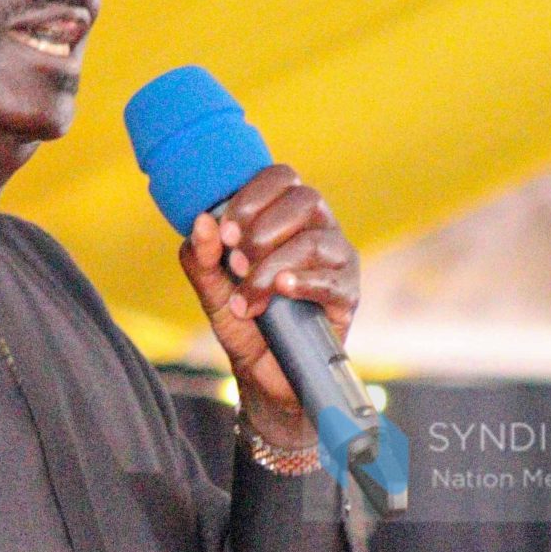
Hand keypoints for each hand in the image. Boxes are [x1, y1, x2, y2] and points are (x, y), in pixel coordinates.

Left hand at [177, 164, 359, 447]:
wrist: (265, 374)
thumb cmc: (245, 321)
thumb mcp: (212, 289)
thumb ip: (202, 256)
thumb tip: (202, 221)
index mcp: (287, 216)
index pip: (281, 177)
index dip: (252, 196)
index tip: (226, 230)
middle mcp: (319, 229)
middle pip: (305, 200)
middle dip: (262, 230)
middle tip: (236, 263)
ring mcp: (338, 261)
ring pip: (314, 241)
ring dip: (272, 266)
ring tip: (249, 297)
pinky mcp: (348, 295)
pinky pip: (332, 279)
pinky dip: (303, 282)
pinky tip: (282, 290)